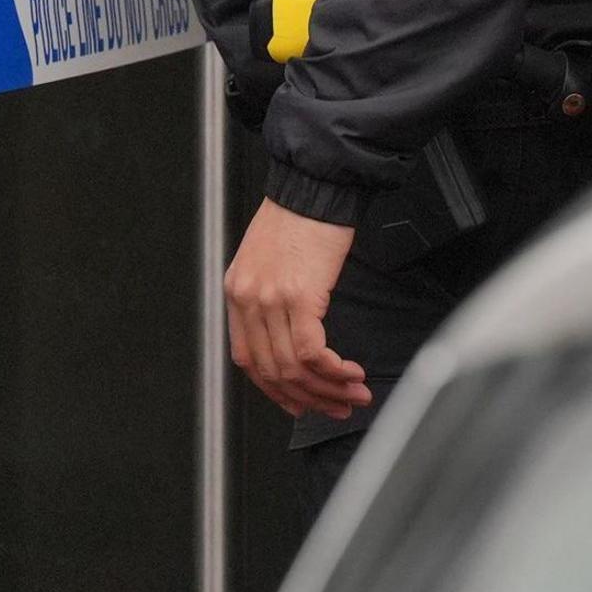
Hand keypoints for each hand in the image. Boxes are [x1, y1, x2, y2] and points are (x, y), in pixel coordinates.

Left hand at [224, 199, 371, 418]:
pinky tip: (351, 371)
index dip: (275, 390)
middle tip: (336, 406)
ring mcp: (271, 300)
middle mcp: (248, 299)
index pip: (247, 360)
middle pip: (272, 371)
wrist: (315, 185)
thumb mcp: (269, 260)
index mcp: (237, 292)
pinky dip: (334, 371)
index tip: (299, 403)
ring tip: (354, 393)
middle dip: (309, 398)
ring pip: (294, 368)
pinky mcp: (299, 296)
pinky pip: (313, 352)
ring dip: (328, 389)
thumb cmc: (299, 216)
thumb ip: (271, 299)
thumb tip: (291, 338)